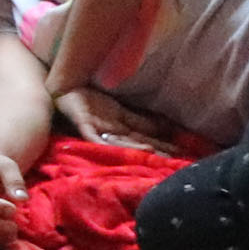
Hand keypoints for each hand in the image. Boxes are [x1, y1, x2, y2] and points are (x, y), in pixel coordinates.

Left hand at [55, 86, 175, 150]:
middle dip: (154, 153)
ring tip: (153, 152)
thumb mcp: (122, 111)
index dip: (165, 147)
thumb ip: (142, 120)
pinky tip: (112, 145)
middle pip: (136, 144)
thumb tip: (168, 128)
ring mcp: (98, 129)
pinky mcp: (83, 124)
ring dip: (135, 149)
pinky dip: (107, 142)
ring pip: (119, 143)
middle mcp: (112, 133)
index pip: (147, 139)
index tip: (183, 156)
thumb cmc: (90, 101)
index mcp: (122, 130)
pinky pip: (94, 136)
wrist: (64, 88)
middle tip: (173, 161)